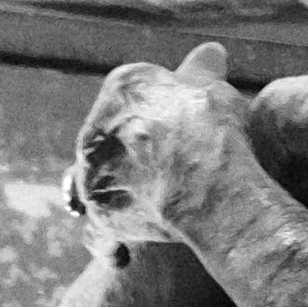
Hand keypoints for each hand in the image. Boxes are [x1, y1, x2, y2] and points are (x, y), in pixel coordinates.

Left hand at [78, 44, 277, 252]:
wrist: (206, 182)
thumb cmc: (216, 131)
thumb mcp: (214, 89)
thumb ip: (204, 70)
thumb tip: (211, 51)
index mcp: (122, 86)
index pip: (136, 98)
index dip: (160, 116)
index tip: (179, 132)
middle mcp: (96, 125)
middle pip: (115, 141)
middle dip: (135, 155)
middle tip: (167, 172)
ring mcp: (91, 171)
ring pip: (101, 183)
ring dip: (119, 195)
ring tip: (146, 211)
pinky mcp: (97, 212)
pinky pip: (97, 229)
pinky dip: (108, 242)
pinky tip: (123, 255)